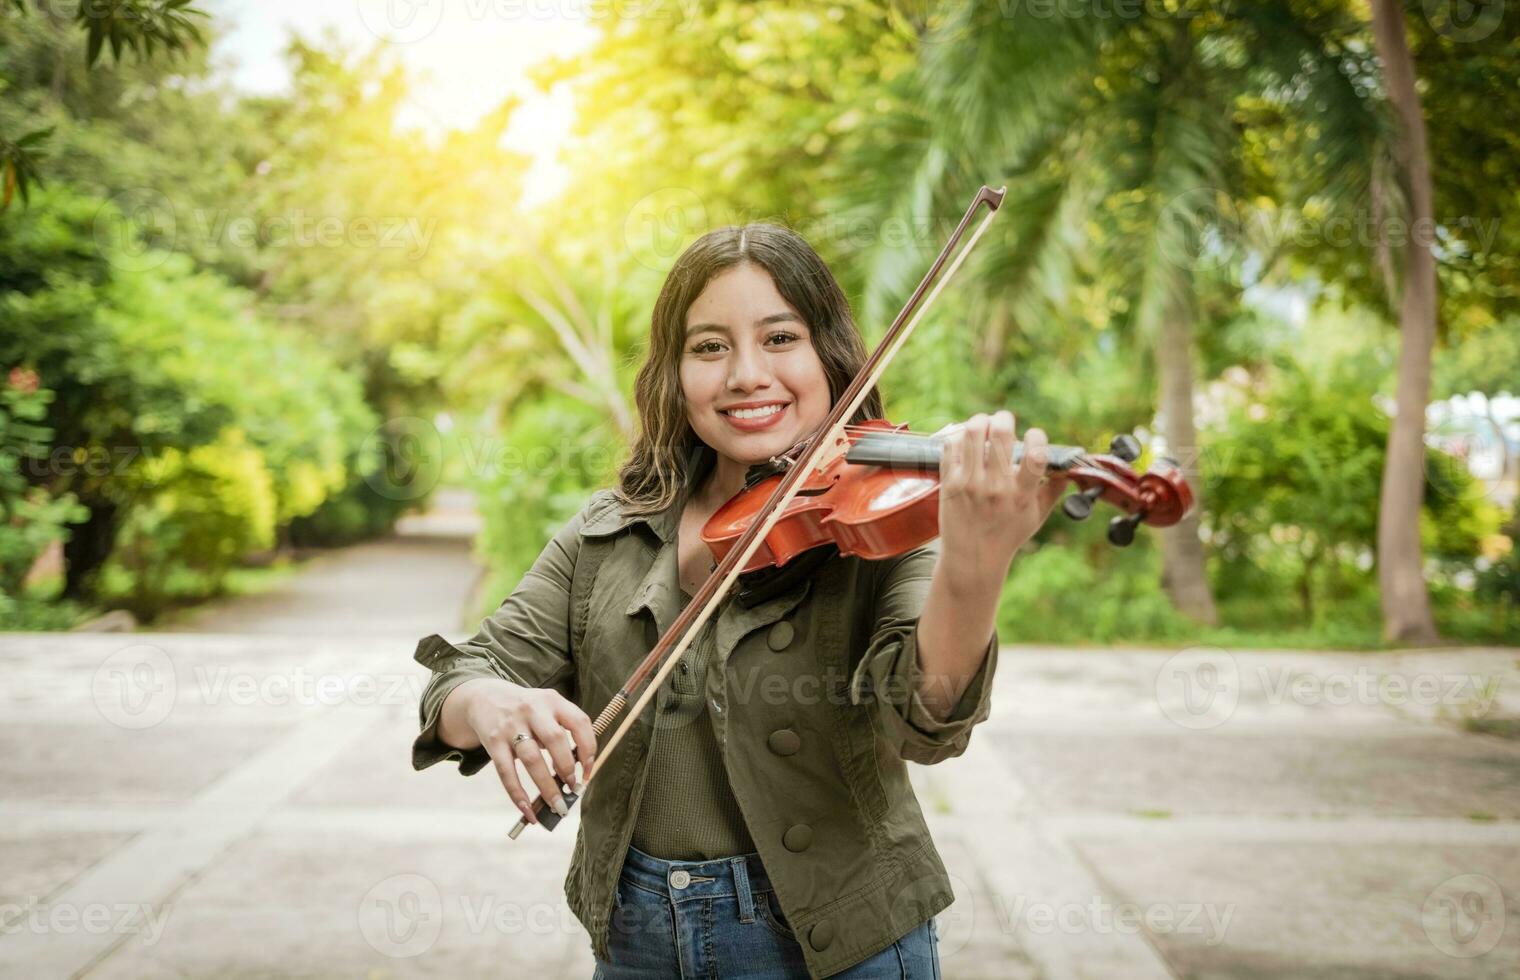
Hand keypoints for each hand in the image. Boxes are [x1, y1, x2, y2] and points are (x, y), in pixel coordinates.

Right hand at [456, 677, 596, 824]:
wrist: (484, 696)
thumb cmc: (525, 709)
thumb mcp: (546, 707)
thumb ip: (561, 731)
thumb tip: (575, 772)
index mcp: (553, 701)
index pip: (579, 723)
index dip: (588, 749)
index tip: (588, 772)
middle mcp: (533, 710)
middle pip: (555, 740)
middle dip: (567, 768)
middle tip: (573, 788)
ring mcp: (511, 725)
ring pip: (532, 759)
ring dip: (547, 786)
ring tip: (557, 804)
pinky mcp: (494, 741)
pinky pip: (506, 772)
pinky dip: (517, 794)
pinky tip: (528, 809)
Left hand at [937, 410, 1064, 590]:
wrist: (972, 557)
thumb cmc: (1007, 535)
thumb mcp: (1036, 517)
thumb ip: (1053, 491)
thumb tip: (1068, 469)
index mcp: (1021, 495)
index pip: (1035, 455)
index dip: (1037, 436)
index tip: (1033, 435)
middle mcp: (996, 488)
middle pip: (1001, 434)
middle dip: (1004, 418)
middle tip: (1004, 419)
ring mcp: (970, 484)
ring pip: (973, 433)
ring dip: (981, 421)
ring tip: (984, 423)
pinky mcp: (949, 483)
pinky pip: (952, 446)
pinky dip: (960, 436)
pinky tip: (967, 440)